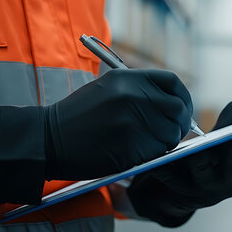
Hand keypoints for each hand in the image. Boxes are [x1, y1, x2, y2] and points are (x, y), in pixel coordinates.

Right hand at [43, 69, 191, 179]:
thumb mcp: (108, 88)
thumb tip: (174, 104)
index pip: (173, 82)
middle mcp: (134, 96)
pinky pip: (157, 150)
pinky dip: (154, 153)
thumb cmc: (78, 115)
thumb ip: (140, 91)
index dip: (184, 97)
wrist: (48, 138)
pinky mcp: (130, 146)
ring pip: (170, 133)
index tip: (183, 108)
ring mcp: (133, 122)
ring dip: (167, 140)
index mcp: (129, 78)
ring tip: (151, 142)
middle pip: (177, 109)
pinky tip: (139, 151)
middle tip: (174, 131)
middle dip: (180, 123)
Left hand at [126, 101, 231, 226]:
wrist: (179, 195)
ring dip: (199, 159)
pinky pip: (172, 178)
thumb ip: (228, 126)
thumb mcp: (221, 146)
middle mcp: (228, 180)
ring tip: (195, 148)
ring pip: (202, 171)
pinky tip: (158, 160)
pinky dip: (166, 167)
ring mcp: (205, 189)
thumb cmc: (206, 161)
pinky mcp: (180, 192)